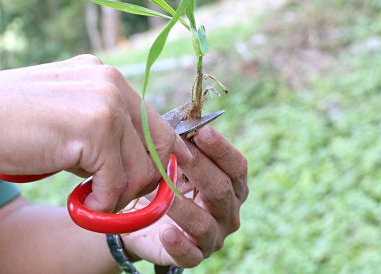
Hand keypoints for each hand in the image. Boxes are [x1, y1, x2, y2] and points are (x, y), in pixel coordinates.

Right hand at [0, 55, 177, 211]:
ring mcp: (106, 102)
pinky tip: (78, 201)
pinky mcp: (96, 128)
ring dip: (119, 196)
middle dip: (143, 181)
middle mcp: (111, 81)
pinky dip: (101, 204)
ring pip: (143, 170)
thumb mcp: (60, 115)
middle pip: (161, 145)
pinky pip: (117, 184)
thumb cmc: (2, 122)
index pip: (153, 123)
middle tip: (111, 198)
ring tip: (88, 199)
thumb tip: (128, 168)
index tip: (132, 186)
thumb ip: (93, 129)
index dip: (150, 160)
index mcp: (103, 74)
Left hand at [122, 126, 247, 267]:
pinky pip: (190, 254)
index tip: (201, 131)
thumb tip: (177, 123)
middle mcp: (228, 212)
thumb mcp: (175, 161)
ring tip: (162, 190)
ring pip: (204, 222)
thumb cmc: (166, 182)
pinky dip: (179, 244)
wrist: (143, 220)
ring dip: (183, 205)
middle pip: (221, 190)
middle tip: (176, 152)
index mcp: (232, 186)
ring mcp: (213, 236)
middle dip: (199, 168)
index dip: (221, 149)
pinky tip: (166, 232)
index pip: (237, 167)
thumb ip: (180, 145)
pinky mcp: (193, 256)